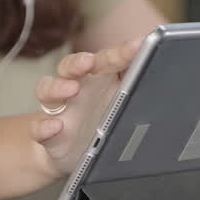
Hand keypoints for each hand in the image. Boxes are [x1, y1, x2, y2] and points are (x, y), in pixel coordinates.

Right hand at [32, 36, 142, 175]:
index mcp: (96, 78)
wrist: (73, 154)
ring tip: (71, 89)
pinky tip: (54, 127)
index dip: (121, 52)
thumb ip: (135, 83)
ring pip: (48, 89)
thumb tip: (162, 64)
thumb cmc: (101, 119)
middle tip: (89, 62)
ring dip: (57, 86)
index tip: (139, 45)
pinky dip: (43, 126)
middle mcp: (75, 88)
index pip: (105, 59)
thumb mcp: (121, 101)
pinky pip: (37, 126)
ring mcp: (59, 109)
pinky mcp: (47, 133)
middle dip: (78, 62)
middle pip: (69, 66)